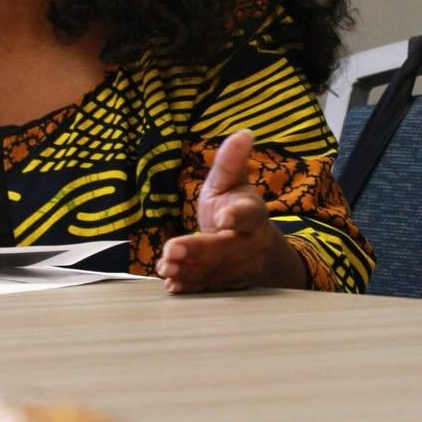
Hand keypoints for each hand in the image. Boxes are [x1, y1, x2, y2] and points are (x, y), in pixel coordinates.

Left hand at [155, 129, 306, 293]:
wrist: (255, 248)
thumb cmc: (236, 208)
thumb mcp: (231, 184)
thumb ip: (230, 162)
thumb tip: (244, 132)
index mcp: (253, 215)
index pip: (249, 215)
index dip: (237, 217)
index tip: (222, 218)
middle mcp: (250, 243)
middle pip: (227, 249)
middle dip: (199, 251)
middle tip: (171, 250)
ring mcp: (242, 268)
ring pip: (217, 272)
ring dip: (190, 272)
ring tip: (165, 267)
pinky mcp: (229, 285)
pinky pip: (210, 288)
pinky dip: (191, 288)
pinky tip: (172, 287)